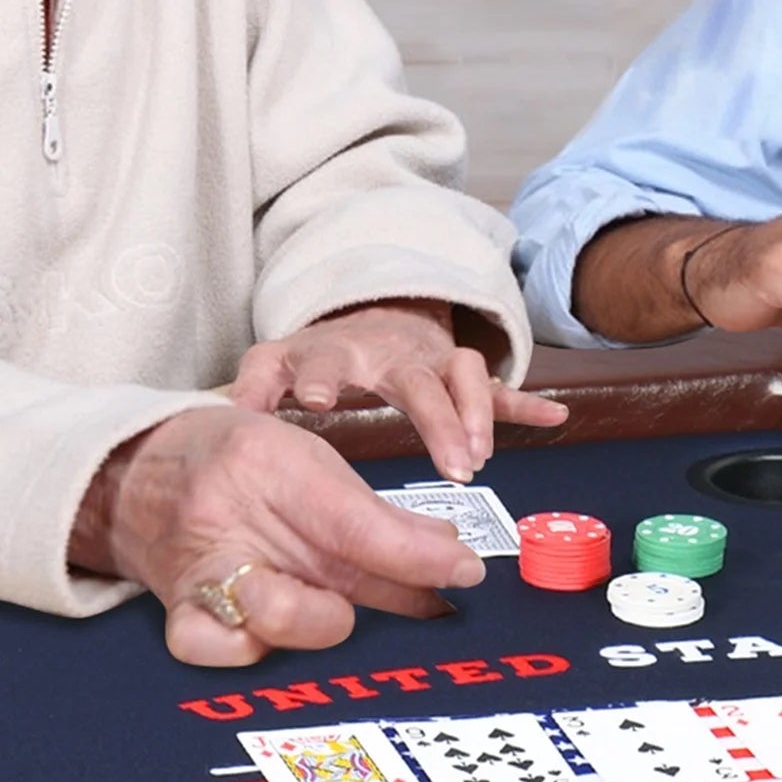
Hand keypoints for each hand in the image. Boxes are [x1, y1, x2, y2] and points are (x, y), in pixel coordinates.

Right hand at [72, 405, 487, 667]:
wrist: (128, 472)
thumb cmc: (232, 462)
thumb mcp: (305, 460)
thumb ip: (376, 513)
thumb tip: (448, 555)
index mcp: (266, 462)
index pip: (356, 525)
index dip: (419, 556)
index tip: (467, 572)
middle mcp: (228, 521)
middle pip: (326, 578)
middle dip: (385, 594)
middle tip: (414, 597)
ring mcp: (199, 574)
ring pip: (276, 621)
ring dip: (324, 624)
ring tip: (337, 611)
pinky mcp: (181, 617)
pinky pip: (225, 652)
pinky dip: (261, 652)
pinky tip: (281, 638)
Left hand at [229, 299, 567, 481]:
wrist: (374, 317)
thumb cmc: (321, 354)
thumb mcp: (278, 360)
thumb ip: (252, 382)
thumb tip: (226, 411)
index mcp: (341, 349)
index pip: (328, 357)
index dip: (322, 375)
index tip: (316, 399)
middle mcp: (394, 353)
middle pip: (418, 381)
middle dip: (436, 419)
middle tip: (452, 465)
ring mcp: (435, 363)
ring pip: (467, 380)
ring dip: (478, 416)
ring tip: (481, 459)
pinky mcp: (462, 376)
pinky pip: (499, 389)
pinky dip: (527, 403)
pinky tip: (556, 416)